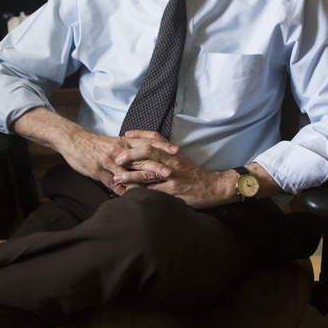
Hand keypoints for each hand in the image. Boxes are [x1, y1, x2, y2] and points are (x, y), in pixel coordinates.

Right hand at [11, 108, 167, 187]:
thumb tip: (141, 157)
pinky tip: (131, 197)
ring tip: (156, 188)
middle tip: (172, 172)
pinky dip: (123, 190)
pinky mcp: (99, 171)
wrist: (73, 140)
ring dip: (143, 180)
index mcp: (124, 141)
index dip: (162, 146)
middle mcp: (119, 150)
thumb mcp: (113, 142)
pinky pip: (113, 182)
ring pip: (129, 171)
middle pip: (142, 158)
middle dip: (157, 165)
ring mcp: (109, 161)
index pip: (147, 142)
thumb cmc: (94, 143)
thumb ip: (127, 149)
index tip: (176, 152)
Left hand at [114, 130, 230, 207]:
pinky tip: (129, 192)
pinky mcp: (172, 190)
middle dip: (130, 154)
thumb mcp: (181, 158)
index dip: (139, 135)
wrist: (211, 187)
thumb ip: (166, 151)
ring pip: (148, 172)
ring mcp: (172, 175)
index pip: (155, 138)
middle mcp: (172, 161)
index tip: (125, 135)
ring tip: (117, 177)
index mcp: (173, 152)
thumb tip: (149, 145)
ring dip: (131, 175)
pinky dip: (140, 190)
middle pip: (149, 151)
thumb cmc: (193, 173)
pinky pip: (154, 190)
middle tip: (117, 157)